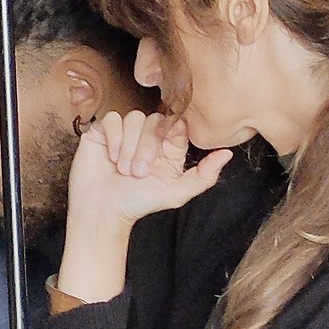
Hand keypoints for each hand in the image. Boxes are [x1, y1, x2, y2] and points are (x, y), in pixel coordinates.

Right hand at [67, 111, 230, 230]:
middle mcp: (147, 138)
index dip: (170, 135)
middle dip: (146, 147)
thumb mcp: (175, 193)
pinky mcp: (104, 132)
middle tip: (138, 173)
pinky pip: (112, 119)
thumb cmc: (136, 204)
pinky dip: (113, 137)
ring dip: (128, 145)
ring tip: (122, 168)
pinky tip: (110, 156)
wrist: (101, 210)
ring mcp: (125, 133)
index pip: (176, 125)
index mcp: (167, 149)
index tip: (163, 153)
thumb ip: (204, 176)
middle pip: (154, 121)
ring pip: (134, 118)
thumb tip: (227, 154)